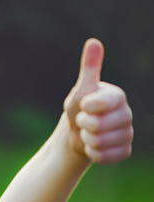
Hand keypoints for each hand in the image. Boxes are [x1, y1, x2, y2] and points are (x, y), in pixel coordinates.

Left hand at [63, 38, 132, 164]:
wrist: (77, 134)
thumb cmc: (78, 109)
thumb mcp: (81, 90)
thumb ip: (89, 68)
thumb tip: (93, 42)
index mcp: (117, 96)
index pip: (100, 104)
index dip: (86, 107)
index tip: (84, 106)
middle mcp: (127, 114)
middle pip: (98, 126)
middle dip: (83, 125)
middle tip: (84, 122)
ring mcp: (127, 133)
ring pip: (100, 142)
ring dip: (86, 140)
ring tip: (88, 133)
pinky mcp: (124, 150)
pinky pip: (104, 156)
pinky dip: (92, 153)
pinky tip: (93, 146)